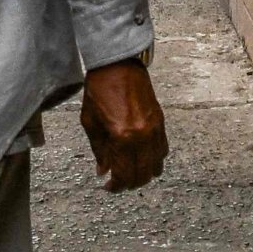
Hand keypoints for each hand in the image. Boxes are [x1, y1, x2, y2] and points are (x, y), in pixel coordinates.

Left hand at [79, 58, 167, 192]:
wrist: (117, 65)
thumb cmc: (100, 89)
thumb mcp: (90, 123)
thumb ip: (99, 151)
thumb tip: (103, 171)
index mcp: (122, 137)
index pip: (123, 175)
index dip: (115, 186)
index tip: (108, 186)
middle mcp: (142, 136)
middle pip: (142, 175)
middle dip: (129, 183)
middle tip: (117, 182)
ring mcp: (154, 129)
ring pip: (156, 166)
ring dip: (143, 174)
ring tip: (130, 171)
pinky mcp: (160, 122)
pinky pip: (163, 150)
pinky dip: (154, 160)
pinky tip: (141, 157)